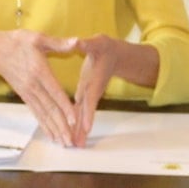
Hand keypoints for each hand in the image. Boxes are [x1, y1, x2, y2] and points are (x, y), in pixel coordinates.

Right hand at [0, 31, 85, 147]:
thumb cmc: (18, 42)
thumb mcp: (38, 38)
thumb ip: (58, 43)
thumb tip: (76, 42)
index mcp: (40, 71)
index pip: (55, 92)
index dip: (65, 107)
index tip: (73, 120)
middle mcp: (34, 86)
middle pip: (50, 109)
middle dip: (61, 126)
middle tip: (70, 140)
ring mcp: (28, 93)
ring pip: (43, 114)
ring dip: (54, 129)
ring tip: (63, 143)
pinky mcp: (25, 96)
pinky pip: (36, 113)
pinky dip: (44, 125)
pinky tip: (51, 135)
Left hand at [40, 33, 158, 145]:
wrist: (114, 55)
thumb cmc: (104, 48)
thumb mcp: (97, 43)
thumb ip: (87, 44)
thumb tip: (78, 42)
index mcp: (93, 80)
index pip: (90, 98)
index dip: (87, 112)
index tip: (85, 125)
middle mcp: (91, 91)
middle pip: (86, 112)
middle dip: (82, 129)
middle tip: (77, 144)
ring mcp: (88, 95)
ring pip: (83, 115)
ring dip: (79, 130)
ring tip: (76, 145)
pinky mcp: (85, 95)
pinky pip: (80, 112)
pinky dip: (77, 124)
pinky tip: (74, 135)